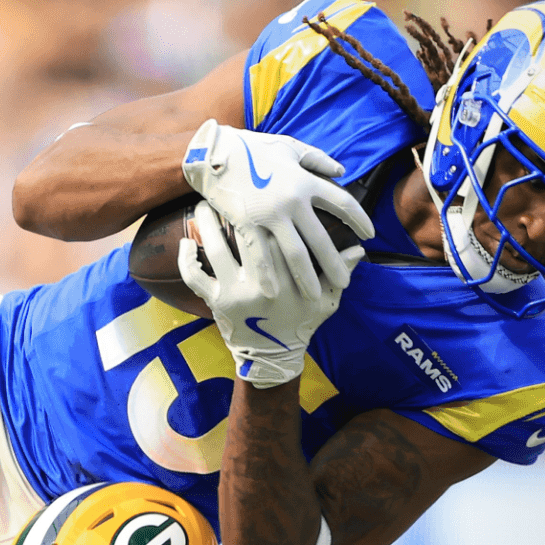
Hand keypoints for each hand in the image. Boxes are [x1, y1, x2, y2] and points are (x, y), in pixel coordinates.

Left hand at [179, 201, 362, 387]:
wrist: (272, 356)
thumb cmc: (300, 325)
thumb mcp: (326, 302)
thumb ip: (339, 275)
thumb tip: (359, 249)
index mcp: (289, 279)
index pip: (281, 237)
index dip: (271, 211)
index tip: (263, 189)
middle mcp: (261, 284)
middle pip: (246, 237)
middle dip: (235, 210)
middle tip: (228, 187)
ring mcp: (235, 293)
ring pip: (216, 250)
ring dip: (207, 226)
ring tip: (203, 205)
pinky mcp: (215, 302)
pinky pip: (194, 278)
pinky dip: (187, 260)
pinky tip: (185, 243)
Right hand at [180, 118, 373, 299]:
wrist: (215, 151)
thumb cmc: (253, 148)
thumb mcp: (289, 146)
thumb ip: (317, 159)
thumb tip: (341, 171)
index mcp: (305, 180)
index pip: (342, 203)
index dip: (359, 220)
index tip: (369, 235)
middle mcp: (292, 200)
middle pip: (321, 239)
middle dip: (335, 263)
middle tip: (345, 282)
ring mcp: (269, 215)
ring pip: (295, 254)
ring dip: (307, 278)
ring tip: (317, 296)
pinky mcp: (247, 224)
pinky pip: (260, 256)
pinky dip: (267, 276)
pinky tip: (275, 293)